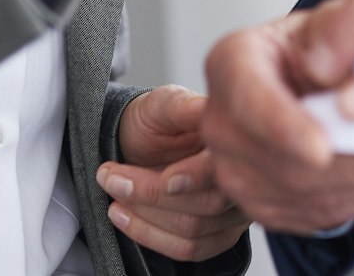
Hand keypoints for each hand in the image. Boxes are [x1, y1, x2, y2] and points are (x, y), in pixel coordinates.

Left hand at [98, 86, 249, 262]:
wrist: (141, 142)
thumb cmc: (155, 120)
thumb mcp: (163, 103)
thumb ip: (183, 108)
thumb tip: (206, 110)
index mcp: (234, 140)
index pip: (224, 166)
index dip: (195, 177)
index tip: (165, 180)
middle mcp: (243, 177)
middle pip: (208, 203)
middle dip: (152, 195)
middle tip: (111, 176)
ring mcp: (235, 210)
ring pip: (194, 230)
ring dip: (144, 217)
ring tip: (113, 192)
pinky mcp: (221, 234)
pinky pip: (190, 250)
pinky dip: (150, 237)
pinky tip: (124, 217)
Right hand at [201, 10, 353, 234]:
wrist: (298, 85)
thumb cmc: (311, 49)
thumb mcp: (326, 21)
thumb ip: (342, 29)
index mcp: (231, 64)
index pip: (251, 100)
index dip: (285, 128)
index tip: (322, 149)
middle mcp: (222, 124)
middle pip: (285, 161)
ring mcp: (237, 172)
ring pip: (309, 194)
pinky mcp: (264, 208)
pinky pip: (320, 214)